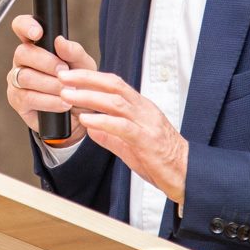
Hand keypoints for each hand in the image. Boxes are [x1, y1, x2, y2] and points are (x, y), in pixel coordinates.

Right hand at [6, 14, 96, 146]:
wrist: (81, 114)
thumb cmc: (80, 83)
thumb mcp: (84, 66)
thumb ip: (74, 52)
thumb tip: (60, 41)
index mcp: (36, 44)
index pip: (21, 26)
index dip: (25, 26)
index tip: (38, 32)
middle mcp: (22, 60)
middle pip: (22, 53)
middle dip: (46, 62)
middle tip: (64, 71)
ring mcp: (16, 80)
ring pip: (25, 77)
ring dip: (50, 84)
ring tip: (69, 90)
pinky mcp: (17, 101)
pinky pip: (27, 98)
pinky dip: (48, 101)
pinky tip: (63, 104)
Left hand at [58, 68, 187, 204]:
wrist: (187, 175)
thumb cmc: (161, 160)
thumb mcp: (130, 144)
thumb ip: (110, 135)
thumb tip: (90, 127)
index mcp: (141, 108)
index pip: (114, 84)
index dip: (91, 76)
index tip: (69, 74)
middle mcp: (144, 110)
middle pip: (114, 85)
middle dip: (86, 79)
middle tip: (62, 76)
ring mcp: (147, 123)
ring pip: (116, 102)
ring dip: (89, 97)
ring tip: (67, 96)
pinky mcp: (147, 140)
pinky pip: (123, 126)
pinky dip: (102, 121)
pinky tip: (86, 119)